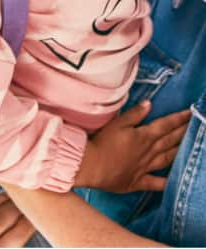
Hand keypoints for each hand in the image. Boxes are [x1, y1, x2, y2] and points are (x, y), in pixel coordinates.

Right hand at [74, 100, 190, 192]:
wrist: (91, 166)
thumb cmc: (101, 143)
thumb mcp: (116, 124)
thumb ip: (134, 115)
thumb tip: (149, 104)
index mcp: (143, 136)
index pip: (165, 125)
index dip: (178, 119)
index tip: (190, 114)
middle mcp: (148, 152)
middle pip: (169, 141)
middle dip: (183, 132)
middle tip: (195, 126)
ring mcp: (145, 168)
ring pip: (167, 159)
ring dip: (180, 152)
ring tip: (191, 146)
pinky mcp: (137, 181)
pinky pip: (156, 183)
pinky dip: (166, 181)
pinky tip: (174, 180)